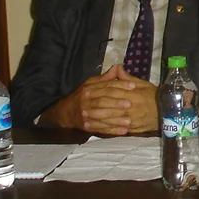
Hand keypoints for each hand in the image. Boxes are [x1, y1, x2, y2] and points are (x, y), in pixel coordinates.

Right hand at [40, 65, 158, 134]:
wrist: (65, 112)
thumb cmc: (81, 96)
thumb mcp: (90, 84)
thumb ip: (105, 78)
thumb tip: (118, 67)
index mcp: (89, 90)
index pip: (106, 87)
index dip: (120, 85)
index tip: (133, 86)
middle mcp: (86, 101)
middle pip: (102, 101)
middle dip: (116, 103)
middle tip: (130, 104)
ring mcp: (86, 115)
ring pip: (101, 116)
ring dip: (116, 119)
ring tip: (129, 120)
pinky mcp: (87, 126)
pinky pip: (101, 129)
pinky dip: (112, 130)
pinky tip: (124, 131)